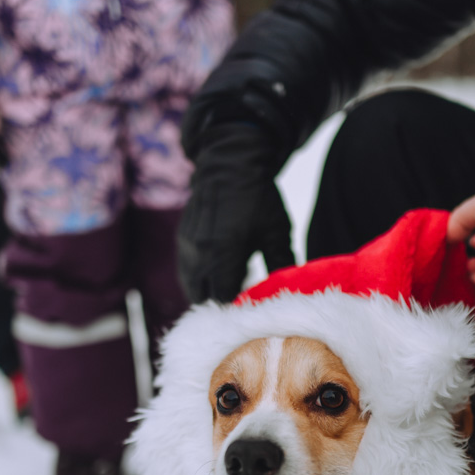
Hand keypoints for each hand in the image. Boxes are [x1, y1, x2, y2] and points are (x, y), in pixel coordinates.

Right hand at [178, 123, 293, 302]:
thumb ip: (282, 263)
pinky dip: (201, 279)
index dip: (237, 311)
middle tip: (242, 308)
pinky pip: (187, 271)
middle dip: (221, 307)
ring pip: (192, 286)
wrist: (230, 160)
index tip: (252, 314)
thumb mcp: (277, 231)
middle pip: (203, 298)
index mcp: (222, 255)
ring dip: (209, 294)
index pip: (223, 299)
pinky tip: (219, 276)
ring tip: (231, 293)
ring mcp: (187, 247)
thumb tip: (292, 292)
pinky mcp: (182, 239)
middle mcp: (198, 254)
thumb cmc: (258, 196)